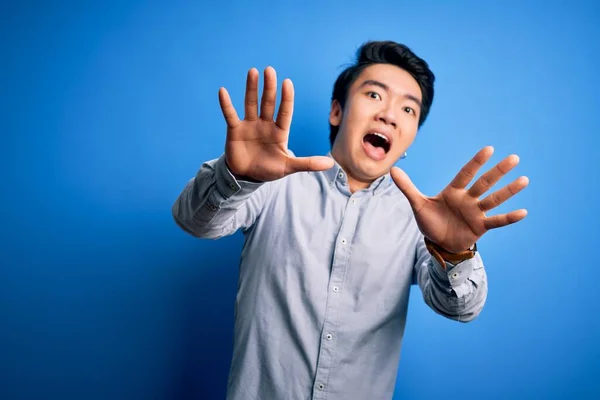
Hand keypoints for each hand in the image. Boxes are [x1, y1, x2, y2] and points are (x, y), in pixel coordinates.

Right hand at [218, 67, 333, 181]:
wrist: (247, 176)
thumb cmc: (269, 169)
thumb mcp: (288, 167)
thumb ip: (308, 163)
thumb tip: (331, 164)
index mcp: (279, 131)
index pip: (284, 111)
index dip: (286, 98)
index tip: (287, 82)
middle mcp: (265, 124)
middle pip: (268, 103)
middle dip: (269, 87)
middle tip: (270, 70)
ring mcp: (250, 125)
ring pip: (251, 103)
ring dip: (251, 88)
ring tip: (253, 71)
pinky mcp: (235, 130)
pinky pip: (230, 115)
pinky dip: (226, 104)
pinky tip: (223, 91)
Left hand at [391, 146, 528, 252]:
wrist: (438, 243)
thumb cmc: (430, 221)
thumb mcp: (417, 204)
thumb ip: (407, 187)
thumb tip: (392, 170)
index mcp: (453, 191)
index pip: (466, 173)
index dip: (476, 162)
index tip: (489, 149)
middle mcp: (468, 199)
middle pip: (485, 183)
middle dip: (498, 171)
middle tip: (514, 158)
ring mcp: (476, 212)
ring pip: (494, 199)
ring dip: (509, 191)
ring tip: (524, 180)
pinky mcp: (481, 227)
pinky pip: (497, 221)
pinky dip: (509, 218)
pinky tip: (524, 212)